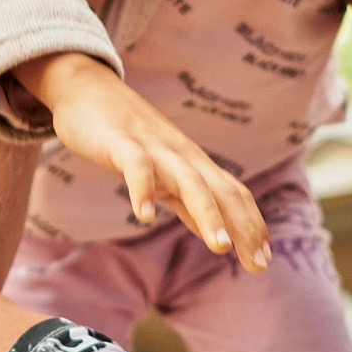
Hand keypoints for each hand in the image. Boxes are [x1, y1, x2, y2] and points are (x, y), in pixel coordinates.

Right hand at [15, 52, 270, 271]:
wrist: (87, 88)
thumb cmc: (127, 137)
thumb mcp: (163, 173)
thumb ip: (188, 203)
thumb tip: (217, 235)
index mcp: (193, 164)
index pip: (233, 195)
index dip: (251, 225)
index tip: (264, 261)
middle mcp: (181, 156)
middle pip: (220, 191)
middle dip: (242, 226)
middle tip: (257, 263)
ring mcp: (153, 148)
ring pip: (188, 181)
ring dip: (208, 213)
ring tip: (220, 246)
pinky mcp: (121, 143)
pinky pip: (136, 167)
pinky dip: (144, 190)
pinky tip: (145, 217)